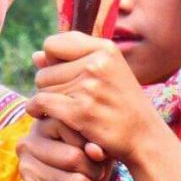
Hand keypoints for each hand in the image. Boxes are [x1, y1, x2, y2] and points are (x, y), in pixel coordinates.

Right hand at [17, 117, 111, 180]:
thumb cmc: (82, 168)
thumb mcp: (96, 150)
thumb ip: (98, 144)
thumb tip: (95, 151)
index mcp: (43, 125)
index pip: (72, 127)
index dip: (92, 143)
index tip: (98, 154)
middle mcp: (28, 144)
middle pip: (74, 157)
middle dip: (96, 172)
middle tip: (100, 177)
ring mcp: (26, 169)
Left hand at [28, 31, 164, 163]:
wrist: (144, 137)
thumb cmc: (123, 104)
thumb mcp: (107, 74)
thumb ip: (72, 62)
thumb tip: (35, 56)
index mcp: (104, 49)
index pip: (53, 44)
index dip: (51, 61)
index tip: (60, 75)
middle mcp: (97, 63)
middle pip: (45, 69)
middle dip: (48, 84)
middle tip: (64, 98)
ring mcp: (88, 87)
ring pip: (42, 87)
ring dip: (44, 99)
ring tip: (61, 108)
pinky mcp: (80, 111)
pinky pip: (41, 103)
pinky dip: (36, 110)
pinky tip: (41, 115)